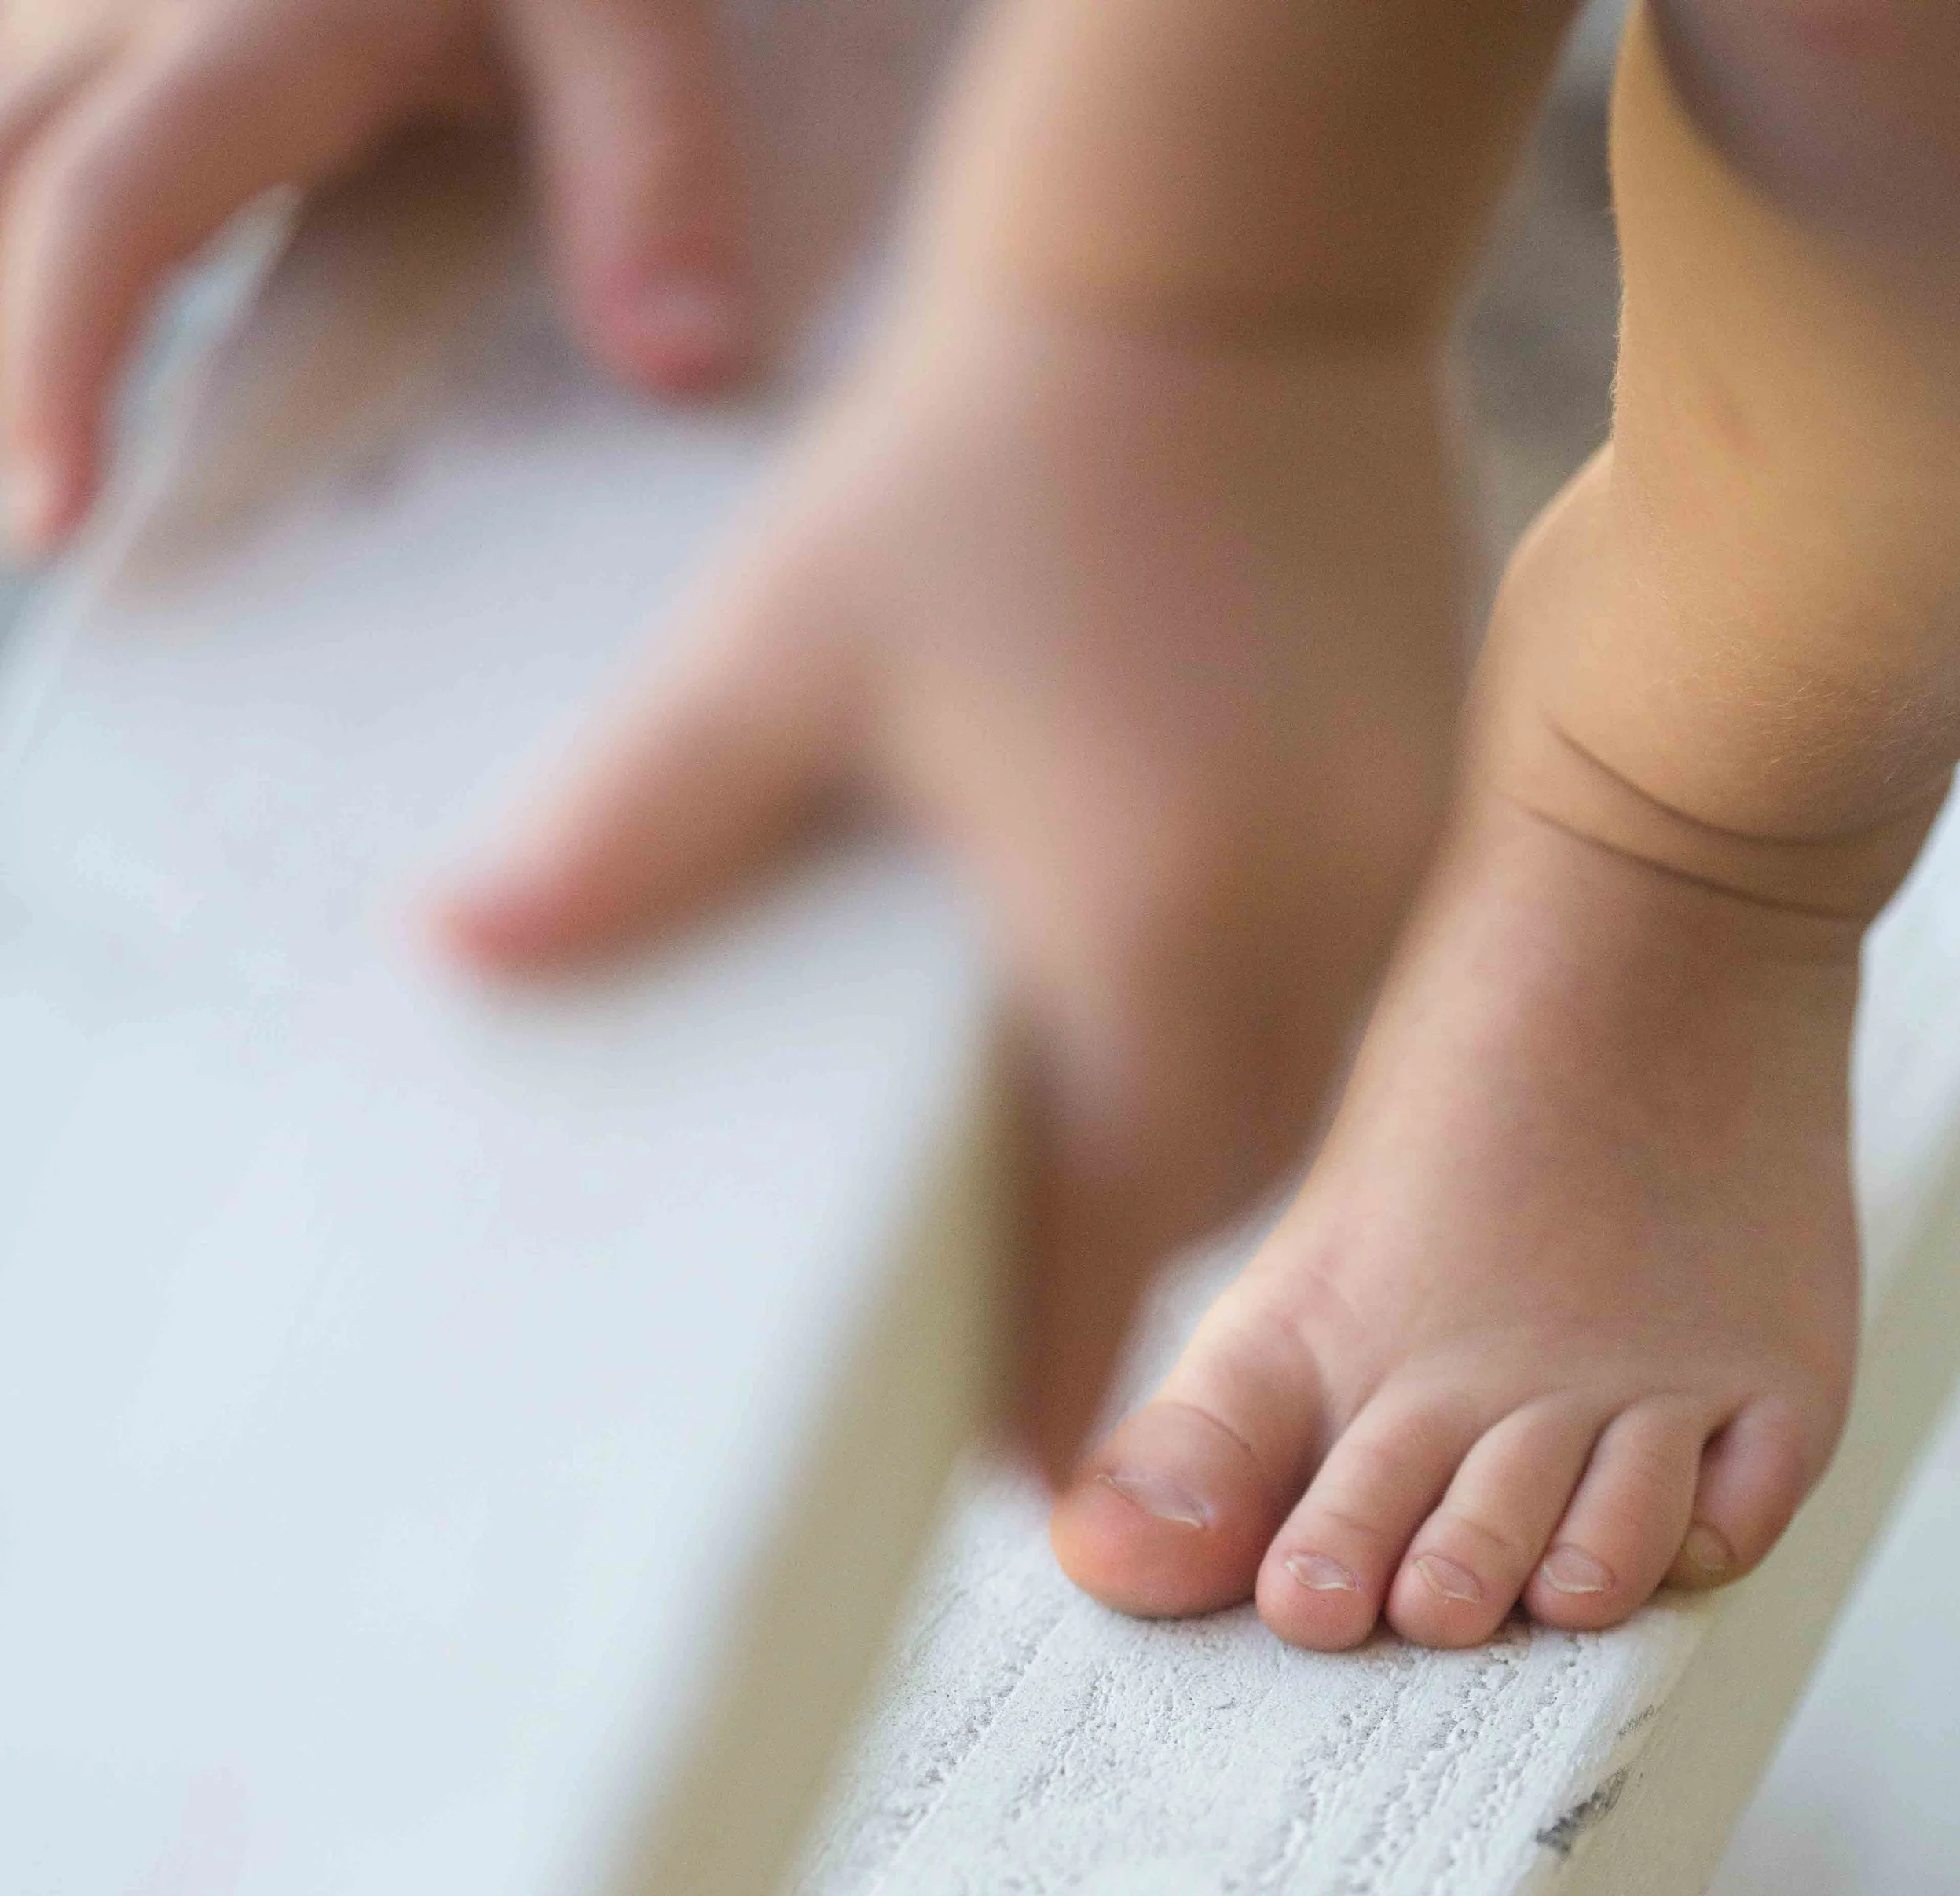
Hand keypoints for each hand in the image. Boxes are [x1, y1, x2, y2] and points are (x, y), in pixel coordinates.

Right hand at [0, 0, 750, 546]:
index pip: (108, 215)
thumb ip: (648, 171)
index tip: (52, 522)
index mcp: (244, 22)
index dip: (58, 368)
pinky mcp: (111, 20)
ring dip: (9, 291)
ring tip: (44, 452)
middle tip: (34, 528)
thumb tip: (678, 369)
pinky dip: (43, 230)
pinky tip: (68, 331)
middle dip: (0, 364)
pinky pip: (38, 120)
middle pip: (4, 193)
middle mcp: (126, 2)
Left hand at [435, 291, 1463, 1475]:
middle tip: (977, 1320)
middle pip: (1193, 1211)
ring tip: (1055, 1182)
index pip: (1104, 1263)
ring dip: (1168, 1171)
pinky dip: (1237, 1061)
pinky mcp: (1426, 833)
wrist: (1226, 286)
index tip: (983, 1477)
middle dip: (1091, 1278)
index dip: (1037, 1388)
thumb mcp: (786, 652)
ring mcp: (1388, 898)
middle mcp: (1303, 957)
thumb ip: (638, 831)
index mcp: (1149, 949)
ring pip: (1275, 1131)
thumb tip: (465, 957)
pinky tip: (1148, 1015)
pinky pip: (1333, 1025)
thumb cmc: (997, 464)